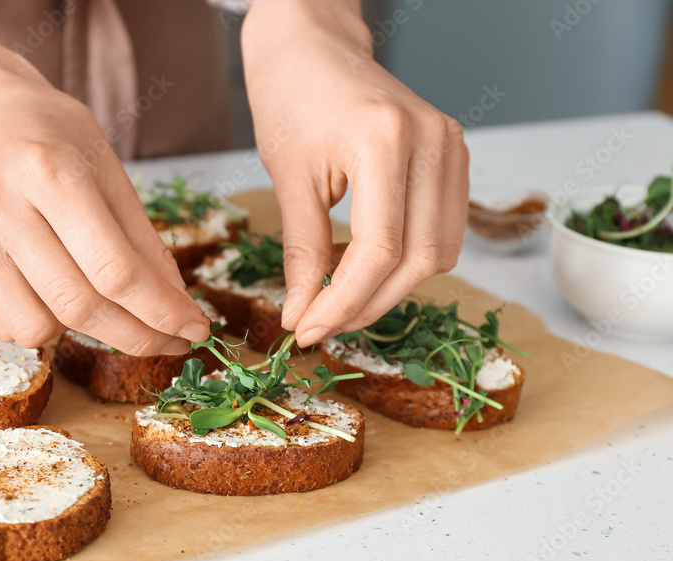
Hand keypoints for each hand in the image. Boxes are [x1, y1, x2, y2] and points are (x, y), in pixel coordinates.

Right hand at [0, 59, 210, 354]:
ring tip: (89, 293)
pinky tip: (45, 286)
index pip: (115, 270)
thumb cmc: (53, 141)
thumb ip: (143, 243)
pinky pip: (5, 327)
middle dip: (136, 336)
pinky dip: (41, 321)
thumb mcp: (109, 171)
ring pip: (38, 329)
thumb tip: (176, 312)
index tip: (195, 329)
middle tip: (168, 341)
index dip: (162, 311)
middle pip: (79, 306)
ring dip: (81, 330)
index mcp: (48, 170)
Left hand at [242, 0, 469, 347]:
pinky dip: (406, 261)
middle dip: (366, 305)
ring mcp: (452, 146)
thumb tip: (301, 316)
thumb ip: (301, 253)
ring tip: (337, 298)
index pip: (378, 251)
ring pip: (438, 253)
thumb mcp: (288, 180)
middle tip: (319, 325)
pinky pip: (443, 230)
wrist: (313, 48)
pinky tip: (362, 267)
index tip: (306, 330)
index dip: (342, 302)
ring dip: (389, 290)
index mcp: (384, 140)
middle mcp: (432, 142)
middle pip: (418, 260)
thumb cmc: (291, 100)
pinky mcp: (454, 155)